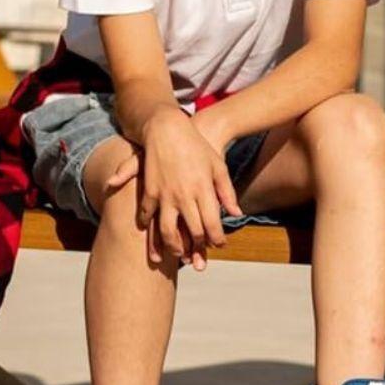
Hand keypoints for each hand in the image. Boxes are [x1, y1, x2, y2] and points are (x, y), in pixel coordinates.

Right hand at [132, 108, 240, 270]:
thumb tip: (236, 215)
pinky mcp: (149, 190)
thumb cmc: (197, 148)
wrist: (168, 129)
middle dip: (198, 248)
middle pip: (193, 231)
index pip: (212, 225)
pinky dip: (150, 228)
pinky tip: (153, 235)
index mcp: (204, 190)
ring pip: (167, 231)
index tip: (219, 245)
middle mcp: (184, 195)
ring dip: (173, 247)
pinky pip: (148, 216)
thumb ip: (227, 193)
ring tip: (177, 254)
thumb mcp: (218, 167)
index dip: (216, 240)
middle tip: (199, 255)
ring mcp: (165, 194)